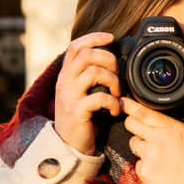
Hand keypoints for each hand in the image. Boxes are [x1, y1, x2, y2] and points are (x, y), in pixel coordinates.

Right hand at [52, 32, 122, 154]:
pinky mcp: (77, 111)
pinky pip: (99, 98)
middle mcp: (65, 82)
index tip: (111, 38)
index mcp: (66, 75)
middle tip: (118, 74)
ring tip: (118, 94)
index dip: (94, 38)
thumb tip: (112, 61)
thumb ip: (89, 76)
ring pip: (94, 73)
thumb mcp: (81, 93)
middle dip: (109, 60)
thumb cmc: (81, 118)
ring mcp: (69, 96)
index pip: (76, 46)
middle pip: (86, 55)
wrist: (69, 145)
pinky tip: (115, 110)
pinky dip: (113, 102)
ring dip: (113, 81)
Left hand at [125, 97, 183, 183]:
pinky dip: (145, 166)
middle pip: (131, 123)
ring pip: (133, 143)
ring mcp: (150, 156)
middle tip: (143, 131)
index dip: (131, 106)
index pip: (144, 112)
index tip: (123, 102)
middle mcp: (159, 139)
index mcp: (174, 128)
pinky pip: (137, 164)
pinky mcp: (145, 172)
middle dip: (134, 125)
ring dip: (141, 146)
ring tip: (159, 155)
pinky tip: (160, 171)